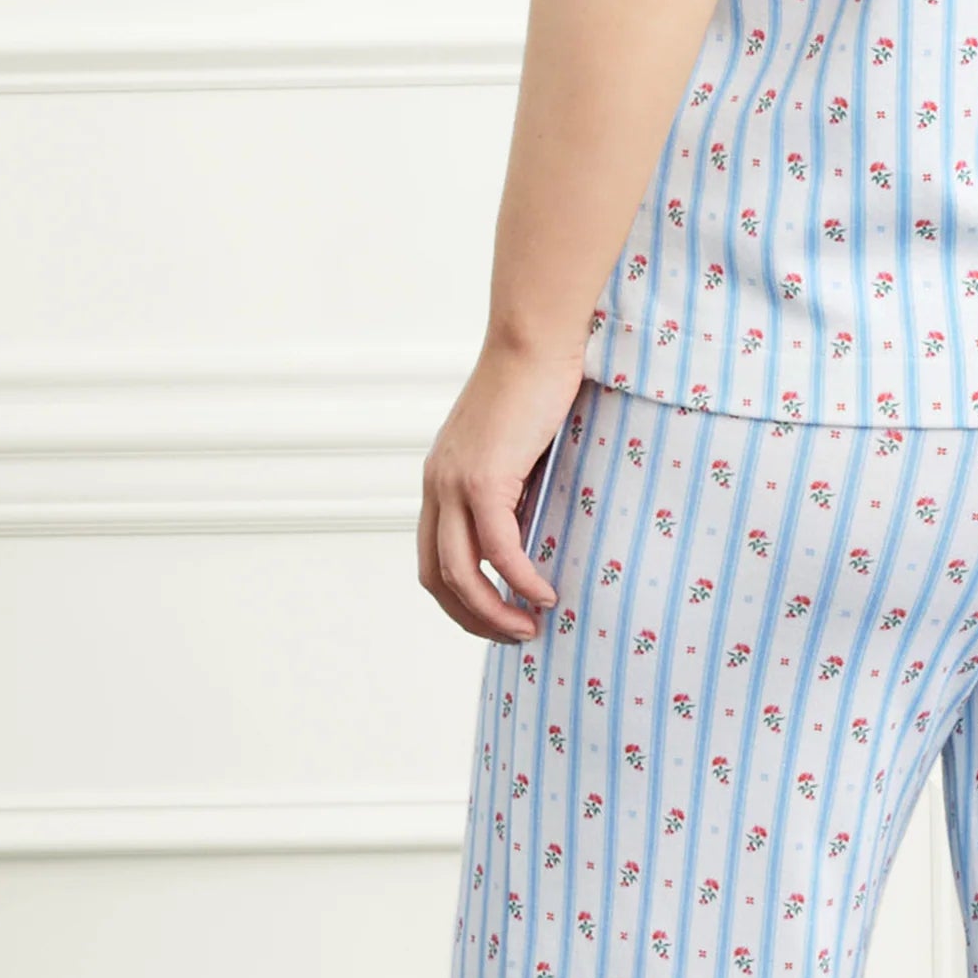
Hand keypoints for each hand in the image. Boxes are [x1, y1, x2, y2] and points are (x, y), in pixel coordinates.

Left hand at [419, 335, 589, 642]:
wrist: (533, 341)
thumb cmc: (534, 384)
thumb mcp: (515, 448)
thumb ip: (513, 487)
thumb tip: (536, 528)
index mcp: (439, 481)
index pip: (432, 559)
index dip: (460, 599)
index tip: (498, 615)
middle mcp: (437, 486)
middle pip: (437, 577)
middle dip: (474, 618)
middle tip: (514, 636)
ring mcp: (455, 483)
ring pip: (461, 572)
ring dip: (494, 611)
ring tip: (528, 628)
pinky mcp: (485, 477)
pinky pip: (499, 547)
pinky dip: (520, 579)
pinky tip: (545, 594)